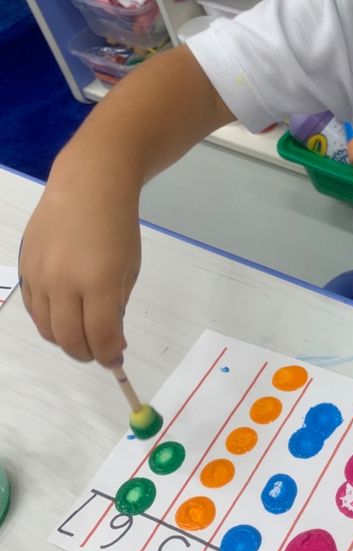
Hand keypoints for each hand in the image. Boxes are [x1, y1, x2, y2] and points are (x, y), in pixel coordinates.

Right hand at [20, 178, 140, 367]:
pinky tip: (66, 316)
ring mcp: (39, 276)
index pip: (100, 337)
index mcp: (98, 282)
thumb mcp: (129, 269)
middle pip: (70, 339)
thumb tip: (111, 341)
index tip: (116, 362)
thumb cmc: (117, 227)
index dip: (109, 357)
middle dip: (88, 354)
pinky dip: (50, 322)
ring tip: (84, 335)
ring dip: (67, 341)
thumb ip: (117, 307)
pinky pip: (34, 310)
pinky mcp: (24, 269)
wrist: (87, 187)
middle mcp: (64, 282)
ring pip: (47, 329)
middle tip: (101, 352)